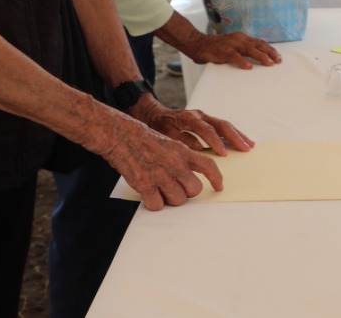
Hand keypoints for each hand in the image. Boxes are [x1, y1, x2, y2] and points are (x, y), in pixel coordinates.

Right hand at [87, 108, 230, 211]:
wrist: (120, 135)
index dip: (216, 178)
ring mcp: (160, 175)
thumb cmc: (143, 139)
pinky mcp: (145, 185)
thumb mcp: (169, 143)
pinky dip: (154, 203)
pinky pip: (158, 205)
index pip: (209, 166)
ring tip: (161, 190)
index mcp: (182, 151)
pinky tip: (149, 194)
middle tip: (178, 188)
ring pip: (178, 200)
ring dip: (171, 199)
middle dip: (187, 192)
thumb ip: (182, 158)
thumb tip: (191, 176)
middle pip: (195, 189)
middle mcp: (175, 163)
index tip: (219, 187)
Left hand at [140, 100, 253, 155]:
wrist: (153, 114)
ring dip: (238, 135)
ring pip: (225, 124)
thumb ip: (182, 140)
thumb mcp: (165, 134)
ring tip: (249, 145)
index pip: (206, 129)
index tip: (223, 153)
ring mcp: (204, 116)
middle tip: (245, 148)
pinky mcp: (206, 120)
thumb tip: (199, 148)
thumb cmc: (158, 126)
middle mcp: (199, 115)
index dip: (215, 141)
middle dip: (234, 137)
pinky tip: (242, 140)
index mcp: (189, 118)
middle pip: (221, 124)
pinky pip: (222, 126)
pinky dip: (233, 133)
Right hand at [183, 31, 280, 69]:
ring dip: (260, 57)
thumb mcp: (232, 44)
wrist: (198, 43)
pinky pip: (235, 56)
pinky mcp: (223, 51)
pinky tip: (248, 67)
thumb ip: (242, 49)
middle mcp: (239, 39)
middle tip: (278, 61)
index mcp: (242, 37)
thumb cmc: (215, 46)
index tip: (278, 56)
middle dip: (269, 53)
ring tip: (269, 63)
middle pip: (258, 45)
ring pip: (250, 50)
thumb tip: (254, 57)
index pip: (259, 42)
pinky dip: (242, 61)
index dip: (269, 49)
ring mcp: (231, 45)